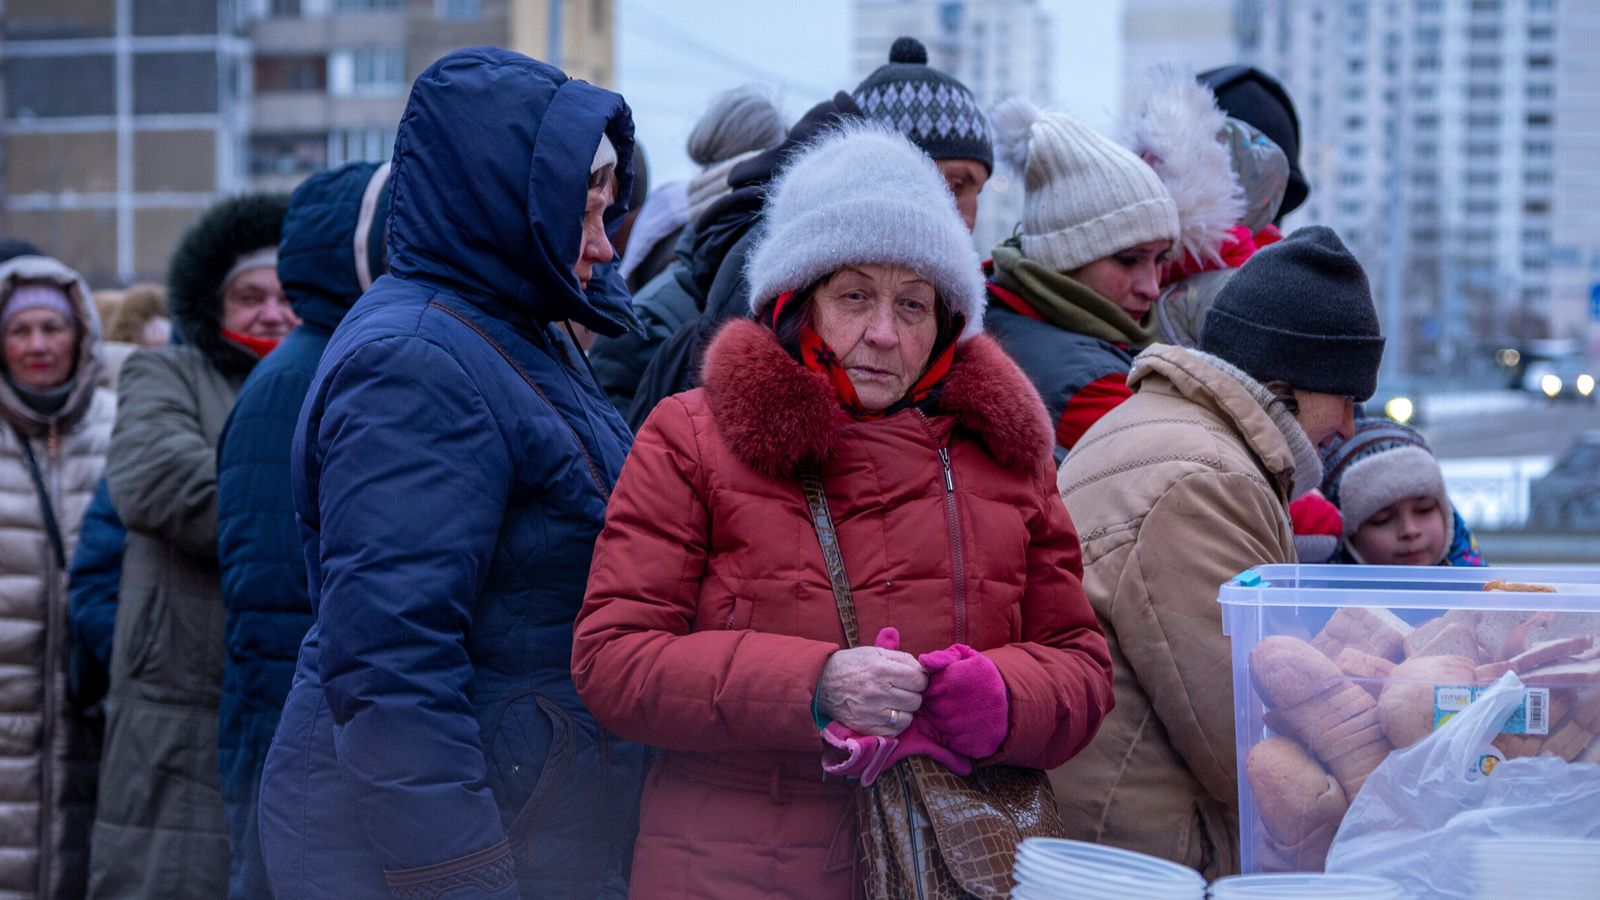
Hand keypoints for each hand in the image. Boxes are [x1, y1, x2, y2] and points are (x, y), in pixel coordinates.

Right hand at [817, 631, 926, 736]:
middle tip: (900, 690)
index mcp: (881, 669)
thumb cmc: (852, 665)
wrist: (821, 683)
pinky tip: (885, 714)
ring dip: (904, 711)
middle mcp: (877, 692)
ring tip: (893, 703)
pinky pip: (894, 731)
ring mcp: (871, 713)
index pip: (919, 680)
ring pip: (907, 718)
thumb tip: (924, 669)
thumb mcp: (875, 652)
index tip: (912, 679)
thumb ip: (902, 658)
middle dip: (912, 695)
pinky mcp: (865, 728)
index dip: (919, 679)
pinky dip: (894, 724)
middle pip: (915, 700)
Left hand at [917, 644, 1007, 759]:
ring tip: (963, 711)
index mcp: (950, 682)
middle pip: (929, 708)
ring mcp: (958, 728)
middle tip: (956, 700)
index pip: (926, 689)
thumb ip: (942, 657)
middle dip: (938, 703)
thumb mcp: (967, 657)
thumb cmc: (983, 678)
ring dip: (945, 719)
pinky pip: (948, 740)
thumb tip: (923, 661)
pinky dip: (954, 734)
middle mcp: (951, 707)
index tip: (947, 687)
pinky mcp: (965, 745)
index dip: (936, 688)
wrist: (1011, 705)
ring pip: (937, 724)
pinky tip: (967, 724)